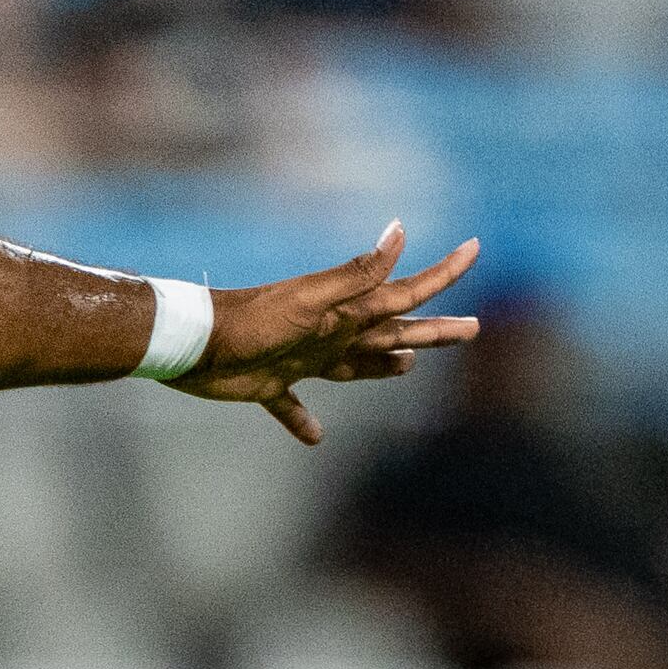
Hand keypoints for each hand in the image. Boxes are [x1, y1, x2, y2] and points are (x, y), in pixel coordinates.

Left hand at [183, 223, 482, 444]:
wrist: (192, 344)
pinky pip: (293, 407)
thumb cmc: (252, 321)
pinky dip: (303, 421)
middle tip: (472, 328)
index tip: (474, 248)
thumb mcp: (311, 298)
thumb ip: (357, 274)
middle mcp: (330, 334)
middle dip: (433, 332)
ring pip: (355, 365)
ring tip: (407, 367)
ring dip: (382, 366)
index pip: (405, 293)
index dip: (442, 274)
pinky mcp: (268, 386)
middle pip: (393, 333)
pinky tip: (315, 437)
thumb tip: (399, 231)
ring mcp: (301, 360)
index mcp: (345, 313)